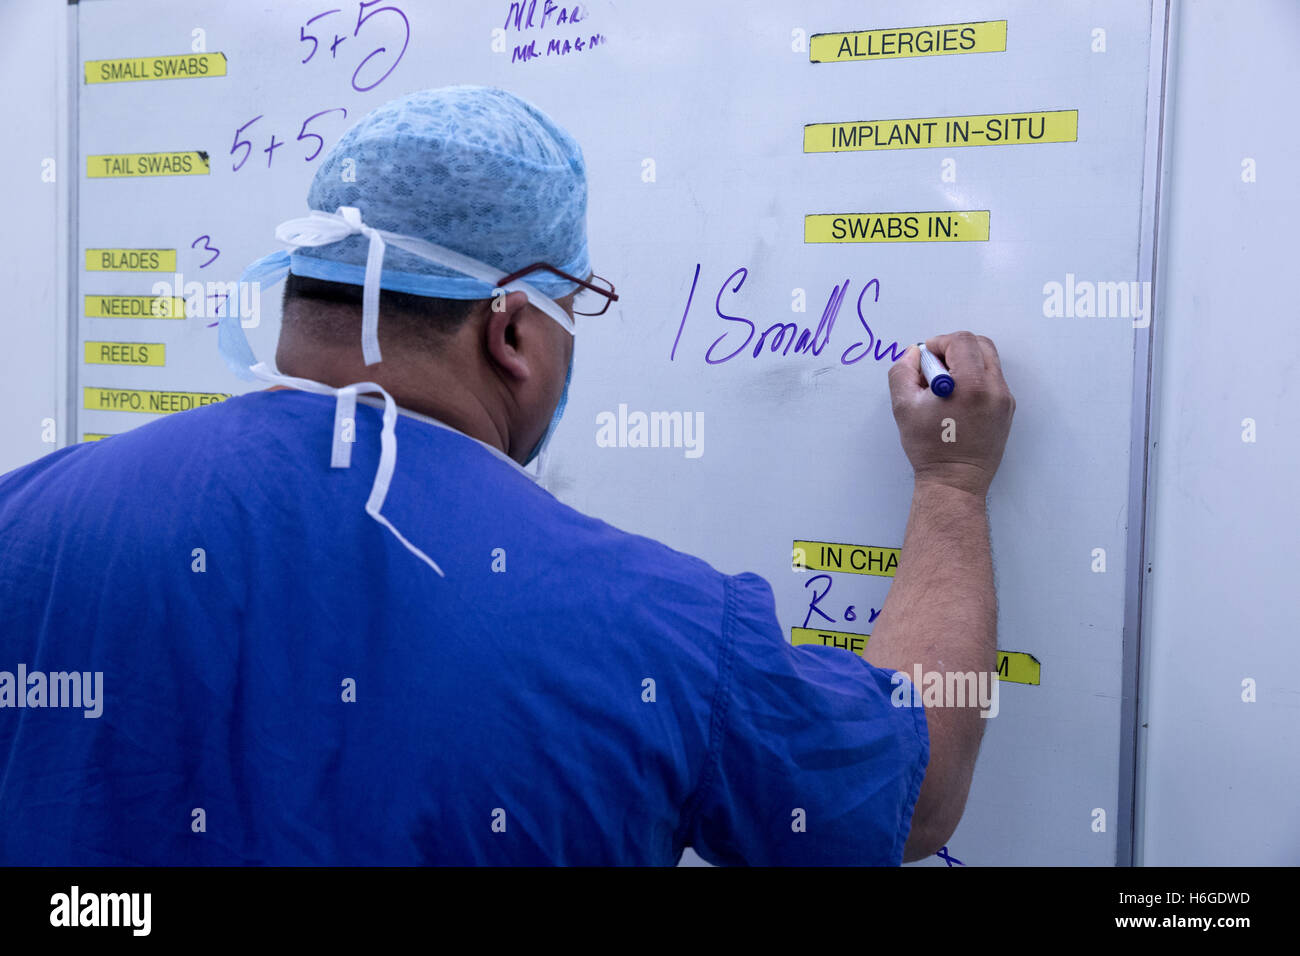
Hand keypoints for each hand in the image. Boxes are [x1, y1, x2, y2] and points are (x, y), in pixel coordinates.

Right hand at [887, 332, 1015, 497]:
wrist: (955, 480)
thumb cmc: (930, 448)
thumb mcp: (903, 407)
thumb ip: (902, 372)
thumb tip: (913, 354)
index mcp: (970, 384)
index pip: (961, 341)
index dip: (939, 342)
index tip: (926, 357)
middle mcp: (994, 388)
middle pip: (980, 344)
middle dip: (955, 347)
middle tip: (936, 366)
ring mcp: (1004, 399)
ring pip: (988, 361)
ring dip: (966, 362)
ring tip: (947, 385)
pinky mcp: (1007, 409)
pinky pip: (992, 379)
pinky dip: (974, 378)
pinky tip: (958, 400)